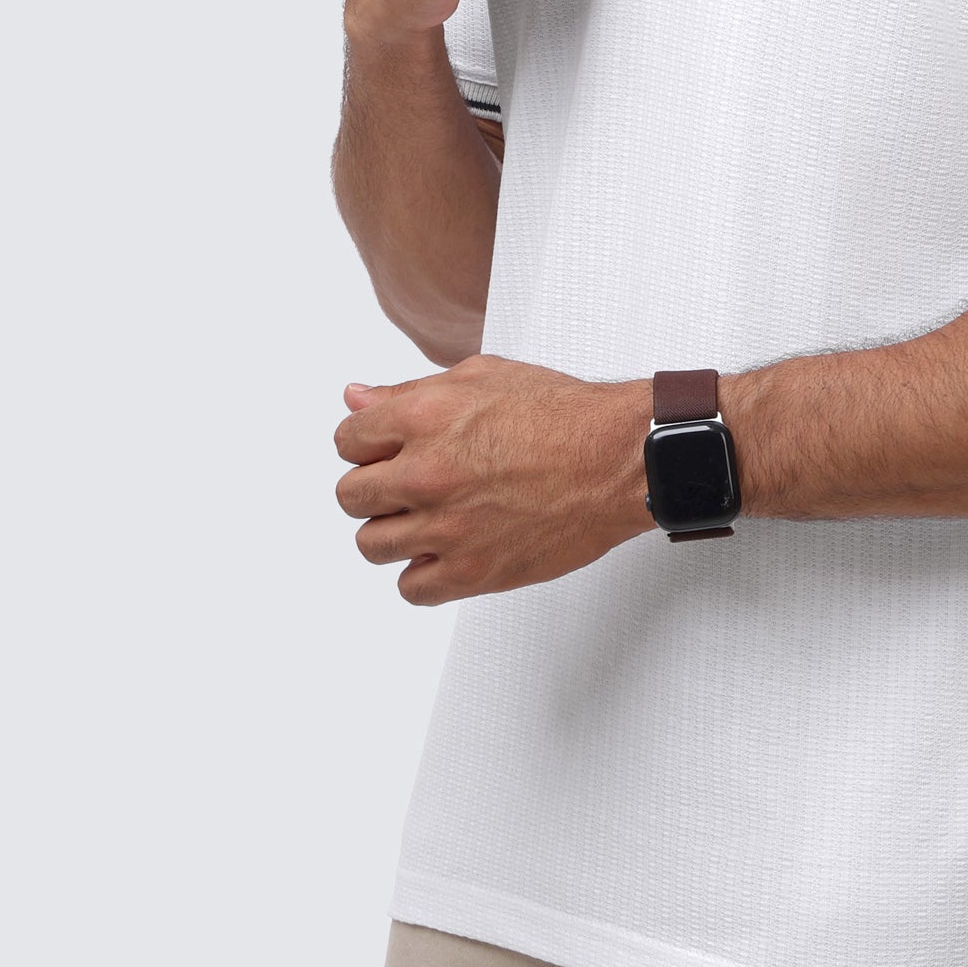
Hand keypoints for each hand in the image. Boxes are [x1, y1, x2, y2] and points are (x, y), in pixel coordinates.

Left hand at [334, 356, 653, 604]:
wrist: (620, 458)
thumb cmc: (563, 415)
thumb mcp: (481, 377)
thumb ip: (408, 391)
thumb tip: (357, 399)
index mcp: (425, 418)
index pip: (347, 440)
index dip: (367, 443)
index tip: (386, 450)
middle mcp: (427, 473)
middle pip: (351, 496)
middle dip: (375, 486)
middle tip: (409, 484)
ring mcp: (447, 528)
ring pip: (372, 544)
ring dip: (394, 530)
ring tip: (428, 518)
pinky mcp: (472, 572)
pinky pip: (410, 589)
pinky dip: (421, 573)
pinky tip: (445, 550)